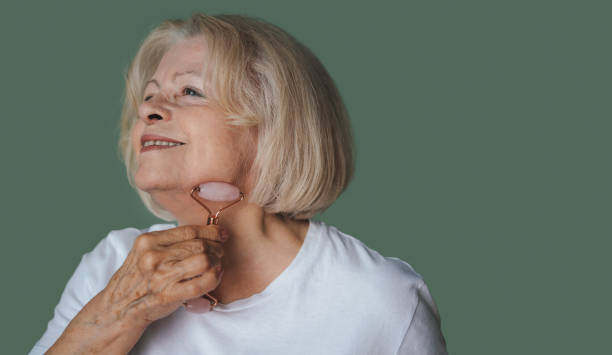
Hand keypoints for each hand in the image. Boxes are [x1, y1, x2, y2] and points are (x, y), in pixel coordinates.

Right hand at [102, 224, 225, 327]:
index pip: (189, 231)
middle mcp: (153, 256)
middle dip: (216, 248)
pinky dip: (215, 278)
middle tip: (220, 252)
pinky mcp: (168, 295)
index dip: (211, 232)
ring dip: (217, 262)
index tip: (221, 234)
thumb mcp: (145, 252)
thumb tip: (203, 233)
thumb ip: (168, 241)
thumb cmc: (138, 278)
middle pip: (199, 245)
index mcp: (148, 241)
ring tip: (217, 264)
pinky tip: (215, 276)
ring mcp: (161, 276)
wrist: (119, 307)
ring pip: (204, 261)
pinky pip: (202, 283)